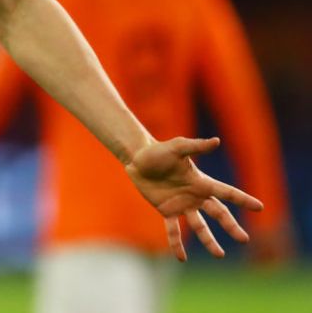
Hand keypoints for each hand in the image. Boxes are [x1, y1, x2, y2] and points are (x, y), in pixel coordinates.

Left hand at [125, 136, 263, 261]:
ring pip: (200, 226)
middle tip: (244, 239)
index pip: (226, 192)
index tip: (260, 207)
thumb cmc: (158, 151)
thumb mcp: (177, 147)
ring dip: (209, 240)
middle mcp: (195, 196)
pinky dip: (177, 244)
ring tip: (220, 255)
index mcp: (201, 182)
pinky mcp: (166, 211)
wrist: (138, 158)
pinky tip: (181, 258)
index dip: (242, 199)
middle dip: (231, 226)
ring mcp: (181, 205)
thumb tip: (216, 141)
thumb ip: (196, 146)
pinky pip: (173, 231)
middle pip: (218, 213)